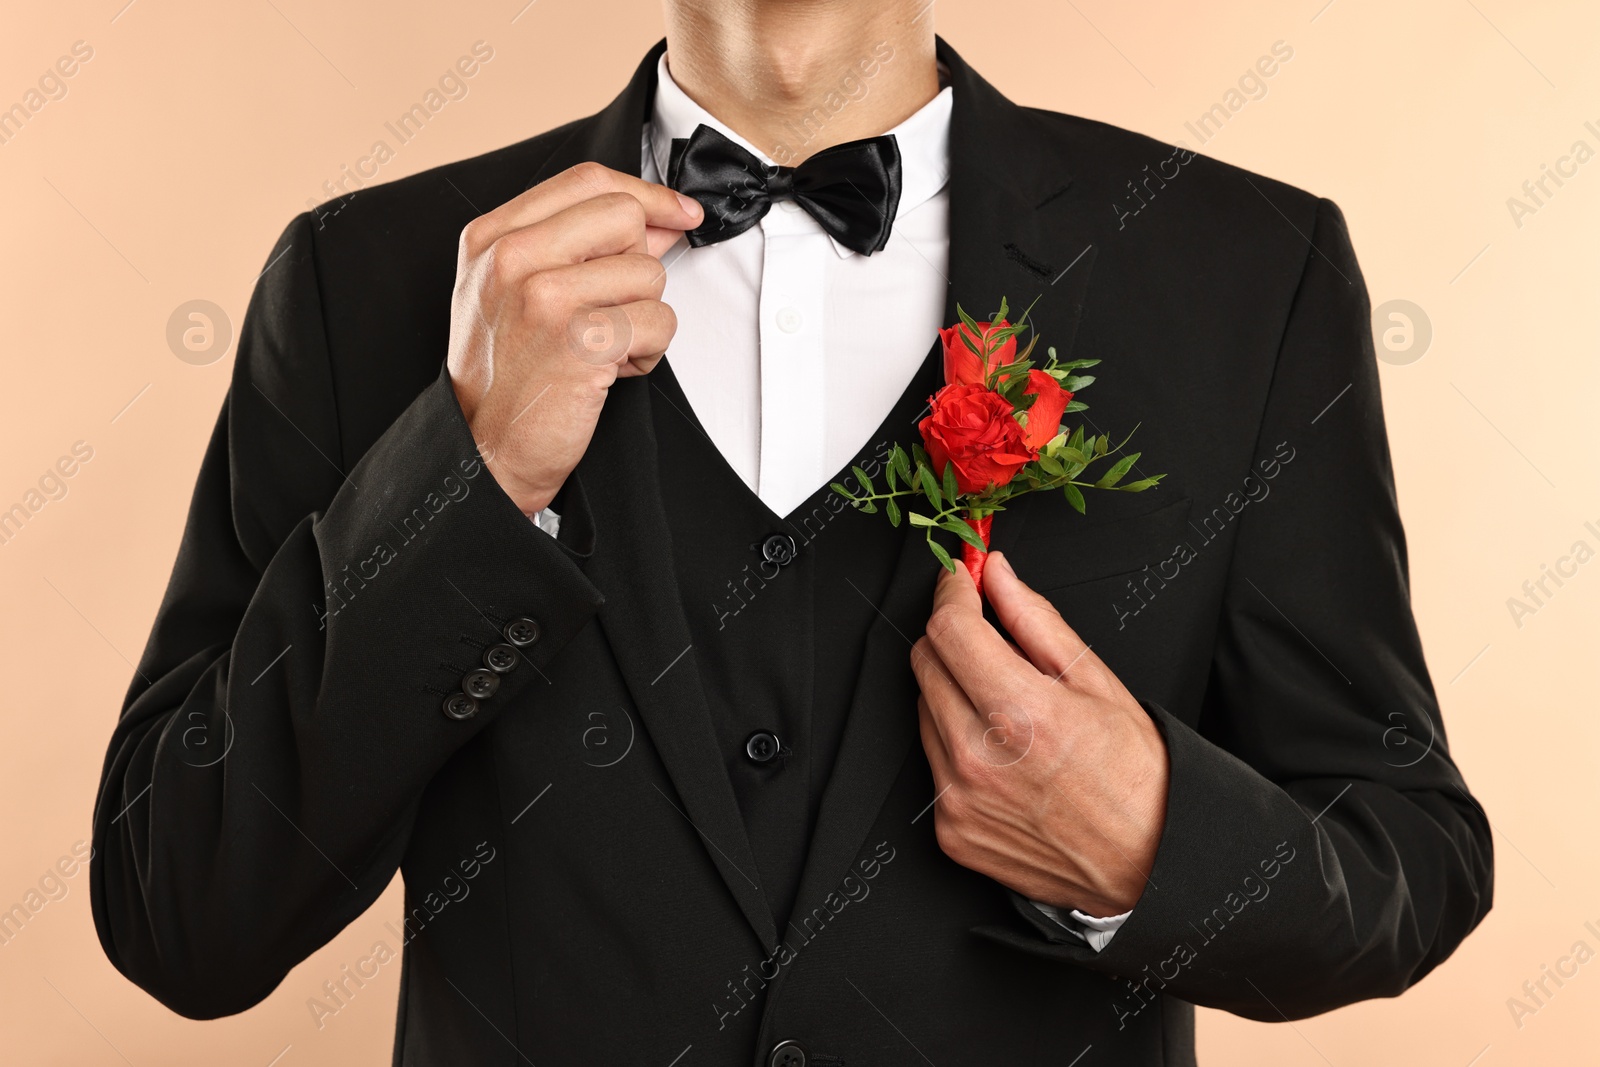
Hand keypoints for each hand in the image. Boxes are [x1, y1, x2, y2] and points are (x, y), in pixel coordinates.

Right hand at [446, 162, 704, 513]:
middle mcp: (512, 258)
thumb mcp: (518, 293)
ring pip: (649, 273)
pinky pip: (659, 322)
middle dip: (638, 265)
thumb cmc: (505, 375)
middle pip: (624, 217)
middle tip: (611, 306)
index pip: (587, 181)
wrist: (486, 448)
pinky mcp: (582, 340)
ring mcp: (545, 296)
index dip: (647, 194)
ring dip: (642, 318)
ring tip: (602, 347)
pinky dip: (648, 353)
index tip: (680, 212)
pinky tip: (610, 370)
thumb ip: (579, 246)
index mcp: (493, 237)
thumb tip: (658, 220)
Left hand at [911, 550, 1168, 916]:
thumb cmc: (1135, 775)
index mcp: (1022, 713)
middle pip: (926, 663)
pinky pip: (931, 762)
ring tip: (1007, 708)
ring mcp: (959, 799)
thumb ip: (1035, 620)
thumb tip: (997, 574)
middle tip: (988, 635)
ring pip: (923, 710)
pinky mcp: (951, 830)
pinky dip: (955, 743)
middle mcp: (981, 759)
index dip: (953, 593)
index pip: (949, 630)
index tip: (962, 581)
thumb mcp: (1097, 681)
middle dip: (953, 637)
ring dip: (953, 691)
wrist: (1149, 863)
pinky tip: (1000, 752)